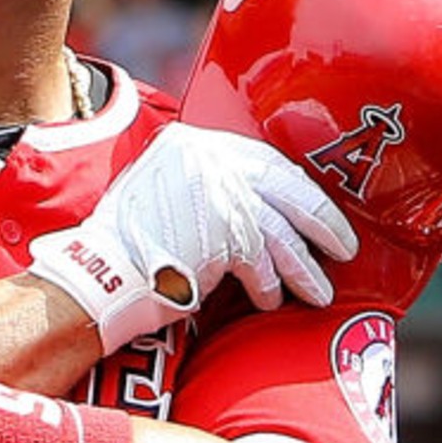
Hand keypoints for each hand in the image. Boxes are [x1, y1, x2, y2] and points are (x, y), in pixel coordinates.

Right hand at [28, 123, 355, 353]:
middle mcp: (205, 156)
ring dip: (301, 267)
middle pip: (283, 187)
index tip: (315, 212)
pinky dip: (269, 285)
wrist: (97, 277)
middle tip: (344, 248)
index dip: (295, 190)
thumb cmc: (127, 247)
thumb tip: (257, 205)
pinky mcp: (223, 230)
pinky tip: (271, 301)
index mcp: (189, 142)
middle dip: (320, 221)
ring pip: (279, 230)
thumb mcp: (160, 191)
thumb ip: (203, 186)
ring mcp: (217, 191)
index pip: (261, 159)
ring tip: (317, 291)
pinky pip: (261, 262)